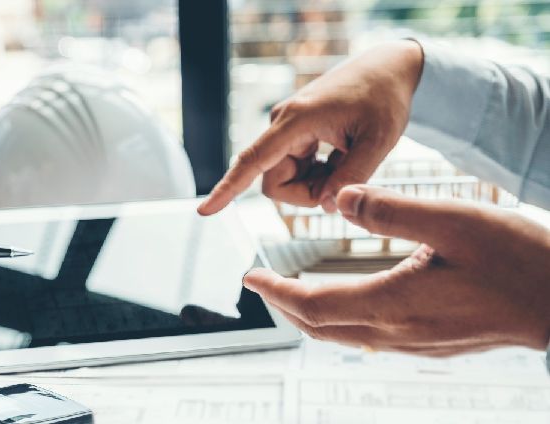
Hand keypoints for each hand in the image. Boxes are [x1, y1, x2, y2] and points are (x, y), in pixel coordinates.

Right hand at [199, 40, 423, 214]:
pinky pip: (293, 168)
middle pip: (272, 181)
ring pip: (283, 178)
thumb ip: (353, 176)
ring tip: (347, 161)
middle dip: (306, 193)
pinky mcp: (293, 133)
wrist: (387, 68)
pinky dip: (317, 173)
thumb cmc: (384, 98)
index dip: (228, 189)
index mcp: (297, 121)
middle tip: (345, 181)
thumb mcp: (379, 141)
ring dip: (314, 183)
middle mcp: (282, 124)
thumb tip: (326, 205)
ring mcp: (286, 128)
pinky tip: (339, 156)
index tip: (205, 210)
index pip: (253, 161)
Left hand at [243, 185, 549, 355]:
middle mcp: (397, 331)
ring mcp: (415, 342)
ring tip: (291, 288)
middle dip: (284, 303)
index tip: (251, 274)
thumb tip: (340, 198)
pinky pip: (368, 336)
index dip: (276, 291)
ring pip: (343, 334)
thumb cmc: (517, 260)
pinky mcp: (430, 342)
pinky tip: (345, 299)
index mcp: (394, 303)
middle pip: (320, 325)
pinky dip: (340, 318)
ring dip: (309, 312)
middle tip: (261, 281)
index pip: (312, 304)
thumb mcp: (454, 221)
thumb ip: (392, 209)